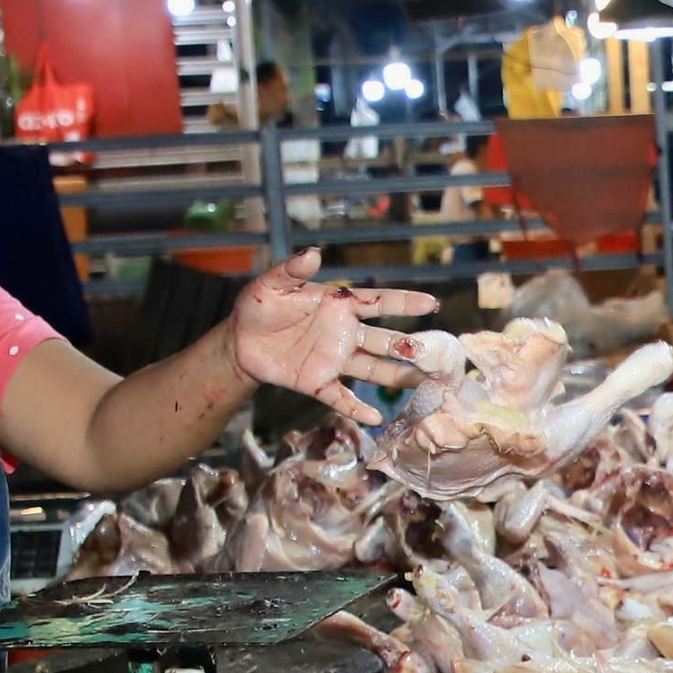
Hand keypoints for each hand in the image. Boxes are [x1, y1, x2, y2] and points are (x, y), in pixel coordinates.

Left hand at [223, 250, 438, 420]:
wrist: (239, 342)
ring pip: (373, 369)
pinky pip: (341, 398)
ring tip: (422, 382)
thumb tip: (313, 253)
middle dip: (409, 346)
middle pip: (384, 340)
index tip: (432, 303)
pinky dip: (357, 409)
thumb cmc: (259, 307)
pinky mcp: (318, 383)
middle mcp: (344, 334)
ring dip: (397, 375)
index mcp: (339, 306)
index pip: (377, 302)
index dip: (404, 302)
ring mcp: (334, 360)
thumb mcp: (271, 285)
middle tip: (432, 352)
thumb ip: (292, 270)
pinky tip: (375, 418)